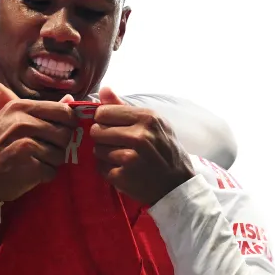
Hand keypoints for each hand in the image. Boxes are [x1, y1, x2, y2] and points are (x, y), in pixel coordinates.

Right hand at [0, 99, 77, 200]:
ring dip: (51, 162)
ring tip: (33, 163)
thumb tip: (72, 100)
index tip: (59, 133)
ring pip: (61, 154)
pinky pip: (52, 171)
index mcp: (19, 107)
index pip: (63, 111)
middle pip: (65, 134)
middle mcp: (22, 122)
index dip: (68, 125)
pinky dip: (44, 176)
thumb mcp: (11, 121)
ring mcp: (25, 144)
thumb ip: (42, 111)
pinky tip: (30, 174)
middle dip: (60, 146)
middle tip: (43, 152)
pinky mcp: (28, 166)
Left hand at [90, 87, 195, 205]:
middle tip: (117, 144)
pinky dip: (108, 170)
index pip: (103, 112)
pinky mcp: (123, 176)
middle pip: (97, 131)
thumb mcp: (153, 124)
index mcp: (147, 118)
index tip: (112, 127)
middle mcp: (139, 136)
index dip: (104, 120)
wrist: (178, 185)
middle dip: (103, 138)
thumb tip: (103, 89)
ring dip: (105, 155)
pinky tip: (123, 170)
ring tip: (122, 158)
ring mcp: (130, 157)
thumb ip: (124, 107)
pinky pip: (100, 167)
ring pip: (97, 150)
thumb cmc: (164, 150)